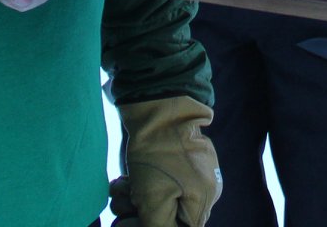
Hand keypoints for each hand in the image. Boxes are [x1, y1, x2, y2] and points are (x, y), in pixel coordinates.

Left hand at [112, 97, 221, 226]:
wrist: (157, 109)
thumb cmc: (156, 155)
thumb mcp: (153, 201)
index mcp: (204, 201)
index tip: (133, 219)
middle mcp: (205, 190)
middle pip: (172, 218)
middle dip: (141, 215)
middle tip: (123, 203)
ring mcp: (195, 174)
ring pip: (162, 202)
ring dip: (135, 201)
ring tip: (121, 187)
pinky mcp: (183, 162)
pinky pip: (164, 184)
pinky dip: (142, 186)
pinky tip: (126, 180)